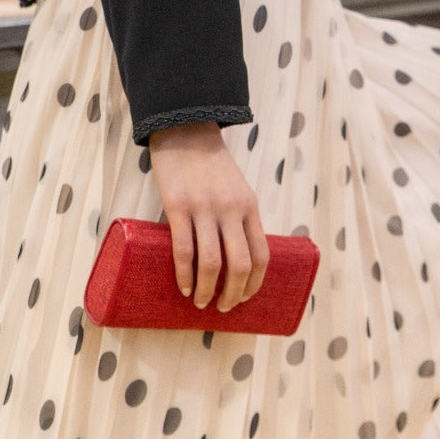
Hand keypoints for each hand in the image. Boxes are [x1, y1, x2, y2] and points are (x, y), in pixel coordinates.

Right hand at [148, 121, 269, 310]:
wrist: (186, 130)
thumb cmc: (211, 164)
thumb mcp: (237, 189)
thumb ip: (240, 218)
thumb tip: (236, 258)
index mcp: (249, 207)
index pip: (261, 255)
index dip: (254, 283)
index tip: (244, 298)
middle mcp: (231, 210)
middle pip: (240, 264)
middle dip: (233, 294)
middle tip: (223, 308)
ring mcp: (205, 209)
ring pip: (212, 262)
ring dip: (207, 290)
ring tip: (200, 302)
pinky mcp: (178, 207)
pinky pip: (184, 250)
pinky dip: (185, 274)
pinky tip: (184, 286)